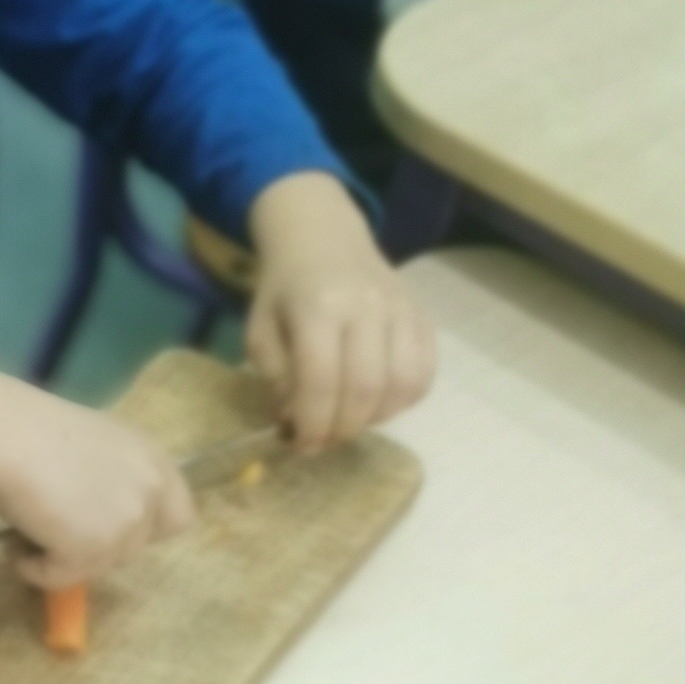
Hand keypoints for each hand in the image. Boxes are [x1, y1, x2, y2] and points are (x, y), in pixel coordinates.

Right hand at [0, 362, 193, 591]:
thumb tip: (89, 515)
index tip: (107, 525)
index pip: (179, 517)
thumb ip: (111, 479)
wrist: (7, 434)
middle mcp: (150, 493)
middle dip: (95, 544)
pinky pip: (61, 579)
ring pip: (96, 566)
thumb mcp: (94, 447)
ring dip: (61, 557)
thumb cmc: (35, 428)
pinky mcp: (91, 549)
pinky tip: (11, 547)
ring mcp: (125, 524)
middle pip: (133, 548)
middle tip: (56, 528)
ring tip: (23, 534)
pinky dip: (34, 569)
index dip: (144, 528)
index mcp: (155, 461)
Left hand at [245, 173, 435, 449]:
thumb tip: (297, 422)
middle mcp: (367, 306)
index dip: (312, 424)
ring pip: (403, 385)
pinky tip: (375, 402)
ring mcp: (402, 309)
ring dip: (375, 418)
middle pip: (366, 389)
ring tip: (348, 419)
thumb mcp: (260, 329)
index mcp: (318, 306)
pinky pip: (424, 373)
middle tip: (323, 439)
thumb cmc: (285, 290)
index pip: (321, 380)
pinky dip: (402, 401)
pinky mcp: (422, 316)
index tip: (301, 444)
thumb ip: (276, 377)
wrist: (323, 239)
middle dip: (342, 428)